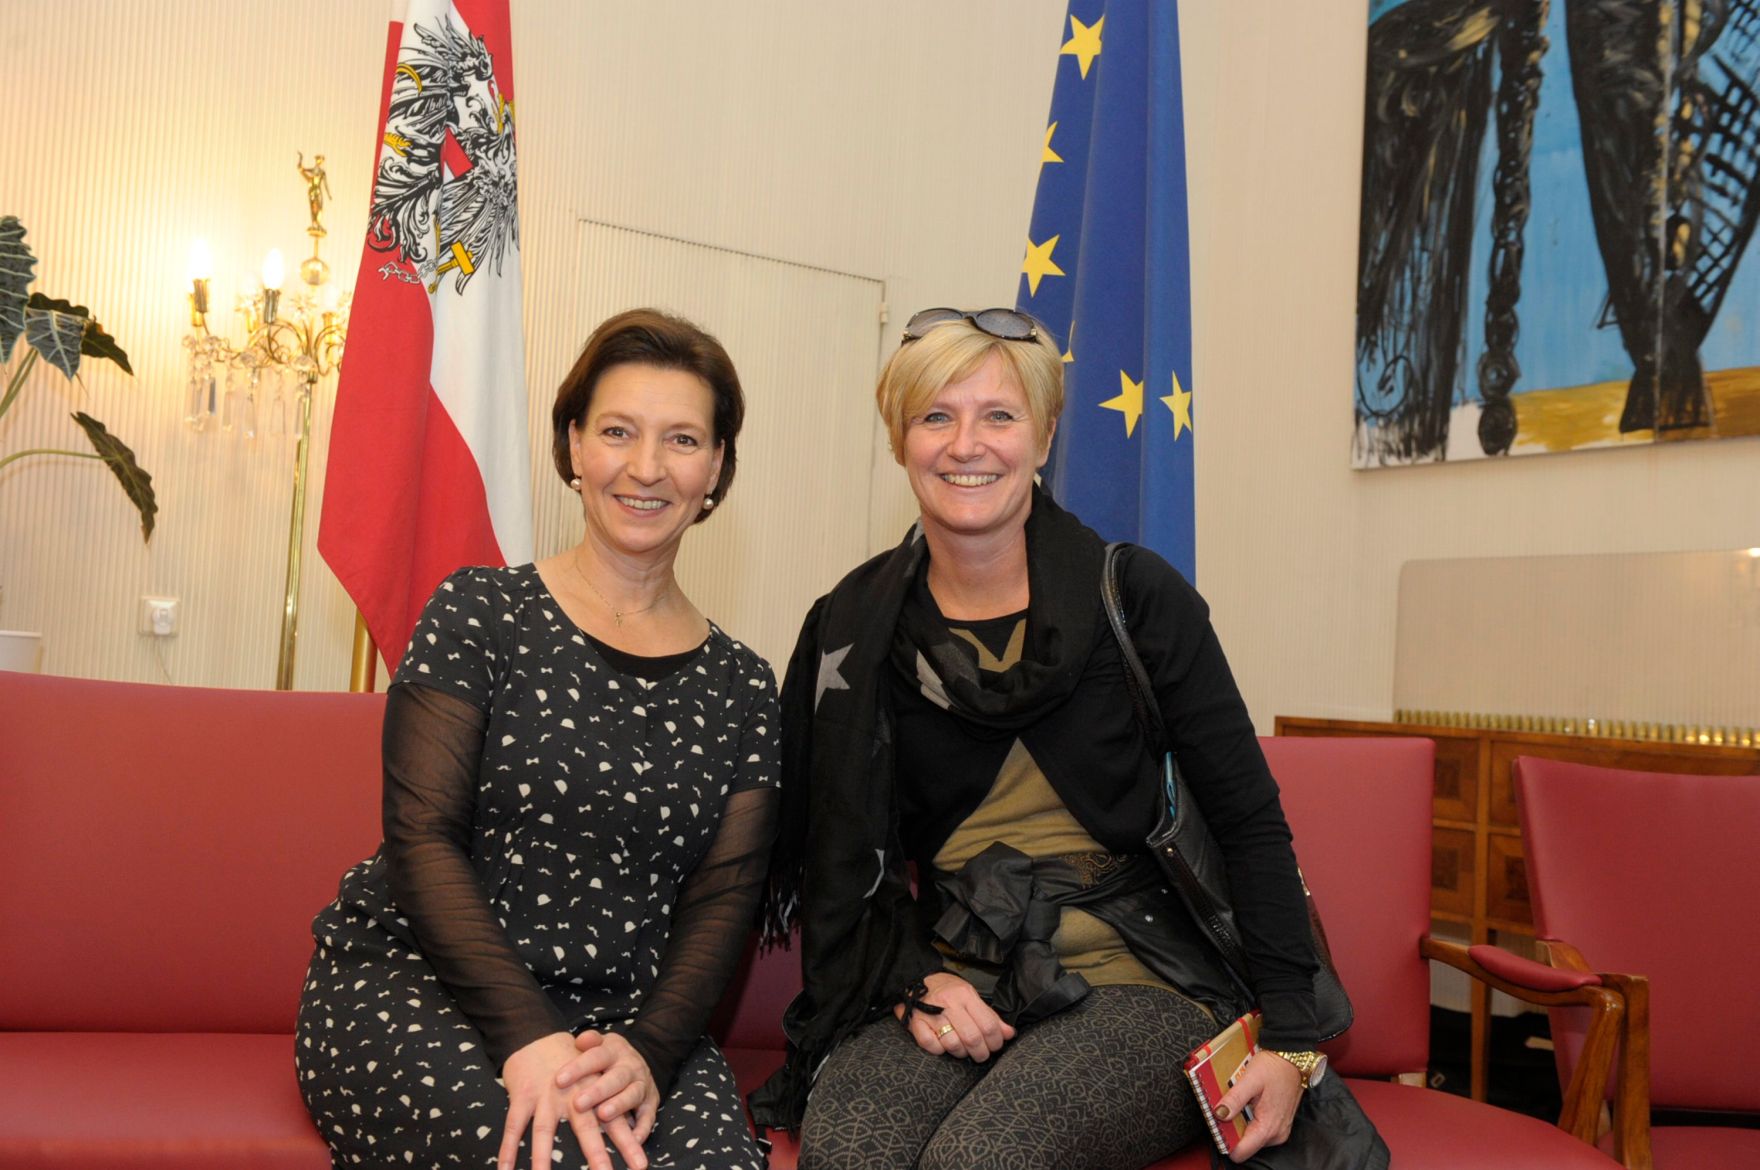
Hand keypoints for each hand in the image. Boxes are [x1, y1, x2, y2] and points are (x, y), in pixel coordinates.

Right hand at [496, 1031, 646, 1169]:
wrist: (537, 1037)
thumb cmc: (569, 1064)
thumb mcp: (594, 1078)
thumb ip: (611, 1104)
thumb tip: (635, 1131)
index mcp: (594, 1091)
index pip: (615, 1120)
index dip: (628, 1143)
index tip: (640, 1165)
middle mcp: (572, 1094)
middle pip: (586, 1127)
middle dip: (596, 1153)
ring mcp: (545, 1095)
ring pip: (544, 1130)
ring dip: (542, 1157)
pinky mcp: (522, 1094)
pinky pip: (513, 1125)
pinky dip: (507, 1149)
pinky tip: (505, 1169)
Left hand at [558, 1031, 657, 1151]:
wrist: (637, 1062)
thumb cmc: (607, 1058)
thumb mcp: (599, 1044)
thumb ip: (589, 1042)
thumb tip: (580, 1040)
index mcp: (614, 1051)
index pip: (596, 1056)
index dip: (578, 1068)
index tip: (558, 1080)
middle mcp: (630, 1067)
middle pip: (615, 1077)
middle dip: (598, 1091)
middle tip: (578, 1103)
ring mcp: (642, 1085)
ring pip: (632, 1095)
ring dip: (618, 1105)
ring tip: (602, 1114)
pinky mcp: (651, 1103)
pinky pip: (649, 1117)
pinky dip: (642, 1129)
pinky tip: (632, 1139)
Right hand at [892, 971, 1015, 1062]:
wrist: (915, 978)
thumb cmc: (946, 989)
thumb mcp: (970, 996)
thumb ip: (990, 1016)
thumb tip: (1009, 1034)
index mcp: (965, 995)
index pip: (989, 1025)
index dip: (996, 1041)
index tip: (995, 1045)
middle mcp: (949, 1004)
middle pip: (972, 1038)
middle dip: (981, 1052)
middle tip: (981, 1054)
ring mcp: (931, 1014)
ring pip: (953, 1045)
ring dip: (961, 1053)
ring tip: (963, 1049)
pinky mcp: (915, 1023)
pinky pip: (931, 1046)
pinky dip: (939, 1050)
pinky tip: (943, 1045)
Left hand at [1215, 1048, 1303, 1162]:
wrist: (1292, 1059)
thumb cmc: (1274, 1068)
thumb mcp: (1250, 1080)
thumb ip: (1234, 1099)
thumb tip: (1219, 1114)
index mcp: (1268, 1127)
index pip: (1241, 1152)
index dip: (1225, 1140)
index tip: (1217, 1125)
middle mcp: (1275, 1135)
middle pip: (1244, 1145)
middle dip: (1232, 1129)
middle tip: (1227, 1108)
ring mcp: (1278, 1131)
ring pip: (1250, 1137)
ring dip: (1240, 1123)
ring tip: (1238, 1103)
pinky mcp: (1278, 1125)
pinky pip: (1257, 1129)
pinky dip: (1248, 1119)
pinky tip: (1247, 1104)